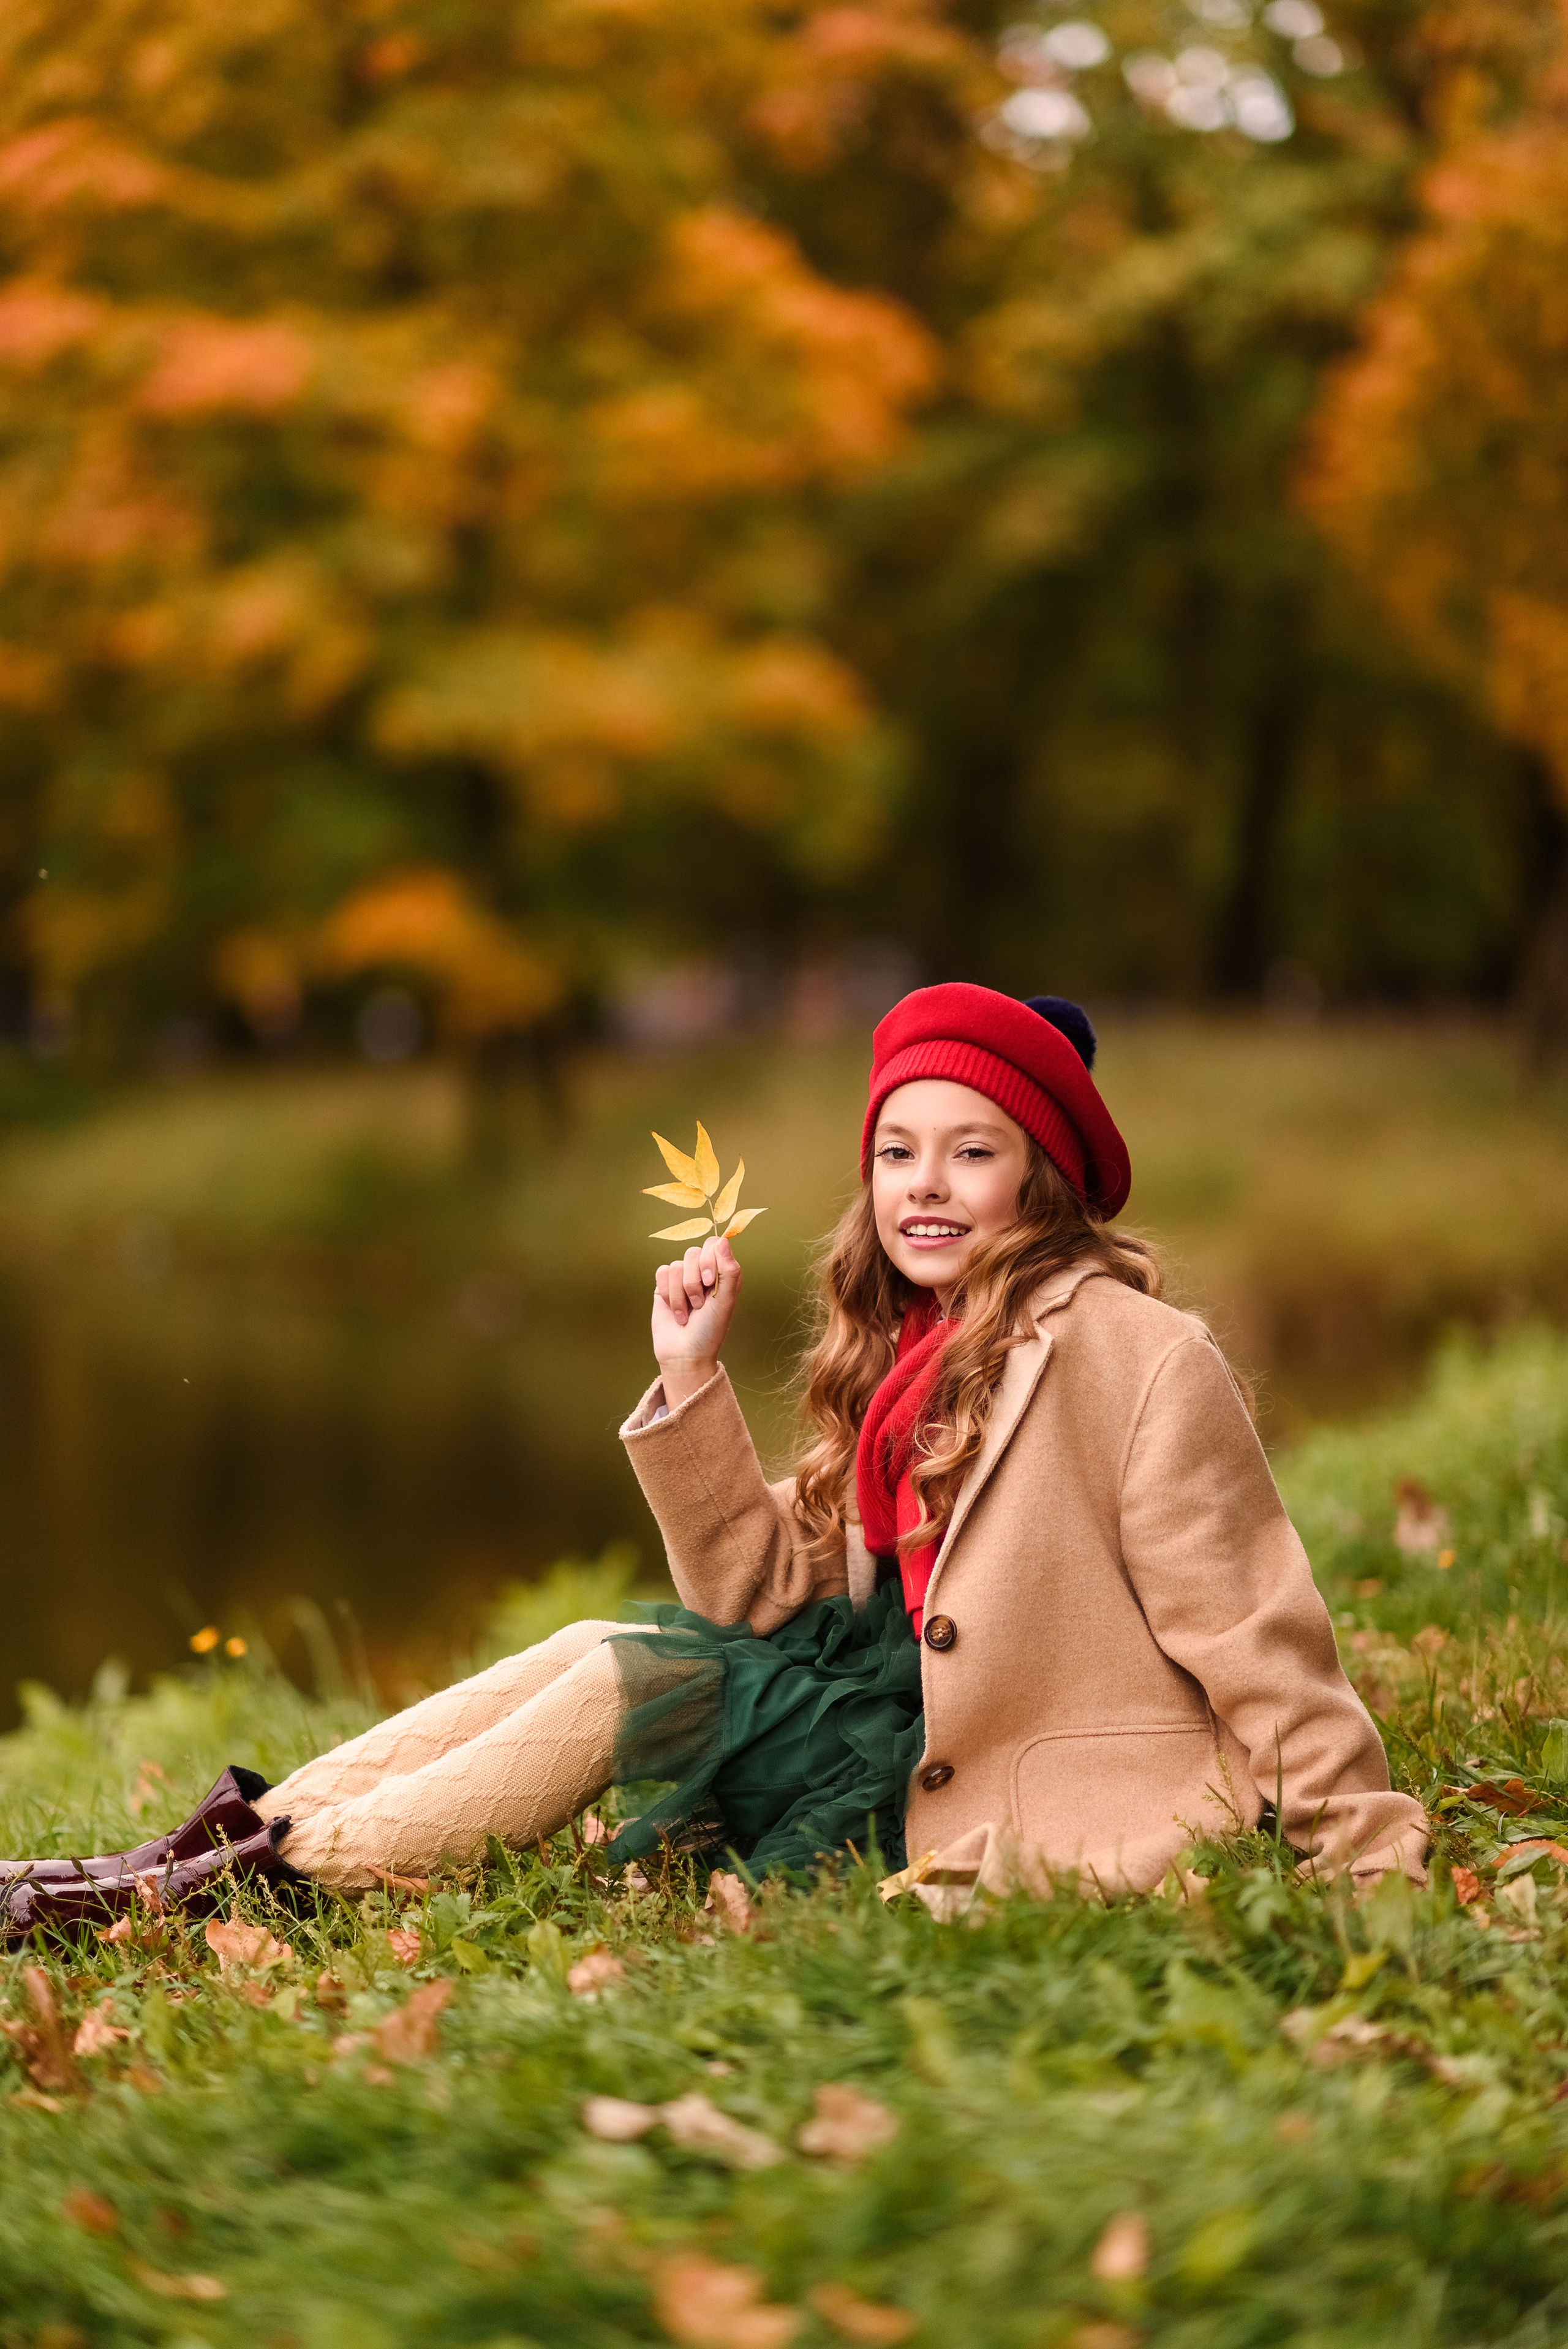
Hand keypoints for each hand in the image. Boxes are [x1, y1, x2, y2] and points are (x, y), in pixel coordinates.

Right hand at [652, 1237, 741, 1410]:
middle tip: (699, 1304)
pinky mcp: (664, 1286)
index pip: (714, 1244)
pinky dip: (668, 1294)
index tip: (709, 1281)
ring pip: (676, 1266)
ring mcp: (682, 1278)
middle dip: (693, 1281)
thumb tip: (723, 1240)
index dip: (709, 1259)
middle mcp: (702, 1271)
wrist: (685, 1353)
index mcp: (722, 1272)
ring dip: (680, 1294)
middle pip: (692, 1253)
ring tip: (687, 1314)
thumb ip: (729, 1270)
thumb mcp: (725, 1301)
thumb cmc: (710, 1329)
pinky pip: (662, 1272)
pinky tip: (674, 1311)